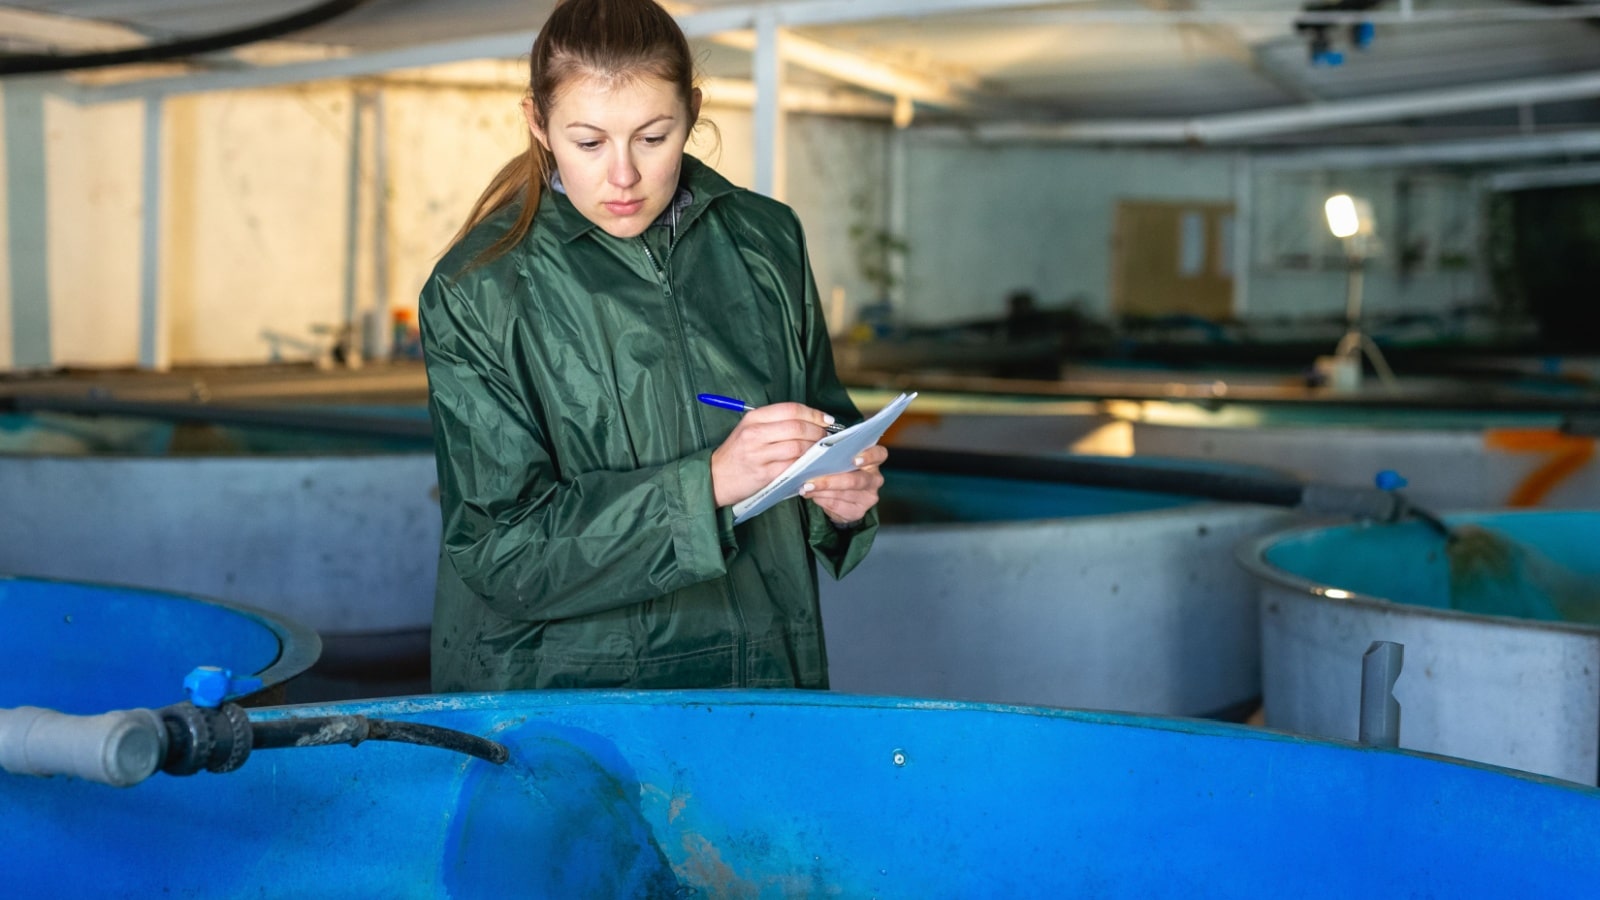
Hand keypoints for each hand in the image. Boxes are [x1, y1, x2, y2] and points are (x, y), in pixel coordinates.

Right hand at [710, 402, 833, 507]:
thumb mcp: (750, 429)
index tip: (827, 420)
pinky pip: (792, 466)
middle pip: (797, 427)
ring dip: (815, 449)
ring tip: (820, 451)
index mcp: (753, 418)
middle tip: (826, 437)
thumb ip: (775, 423)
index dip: (813, 413)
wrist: (715, 476)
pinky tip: (810, 465)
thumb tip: (810, 420)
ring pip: (798, 447)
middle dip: (818, 432)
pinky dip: (806, 465)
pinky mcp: (763, 474)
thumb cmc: (737, 453)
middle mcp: (755, 433)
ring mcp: (759, 454)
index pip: (791, 409)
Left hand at [801, 444, 886, 525]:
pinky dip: (822, 501)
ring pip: (844, 494)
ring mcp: (869, 497)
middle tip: (810, 480)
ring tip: (806, 487)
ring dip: (822, 491)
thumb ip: (833, 456)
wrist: (841, 499)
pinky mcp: (859, 511)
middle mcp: (875, 479)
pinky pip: (838, 506)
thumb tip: (813, 457)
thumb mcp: (839, 460)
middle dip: (830, 480)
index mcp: (873, 461)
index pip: (879, 454)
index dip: (869, 456)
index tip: (854, 460)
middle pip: (855, 480)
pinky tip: (813, 496)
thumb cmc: (840, 472)